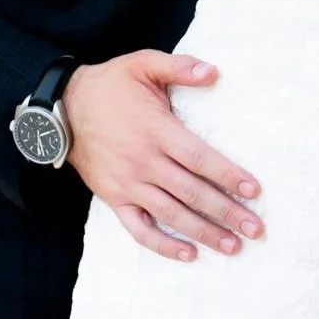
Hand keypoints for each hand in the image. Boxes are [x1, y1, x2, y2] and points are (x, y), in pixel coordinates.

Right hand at [62, 51, 262, 262]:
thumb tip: (213, 71)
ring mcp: (128, 184)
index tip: (253, 189)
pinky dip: (163, 245)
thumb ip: (179, 67)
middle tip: (255, 228)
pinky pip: (140, 229)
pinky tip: (188, 254)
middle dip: (226, 212)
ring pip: (172, 215)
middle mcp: (144, 162)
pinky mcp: (114, 199)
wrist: (62, 109)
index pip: (199, 158)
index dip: (227, 174)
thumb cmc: (109, 85)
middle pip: (192, 192)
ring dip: (204, 233)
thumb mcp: (143, 64)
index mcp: (156, 130)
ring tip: (233, 246)